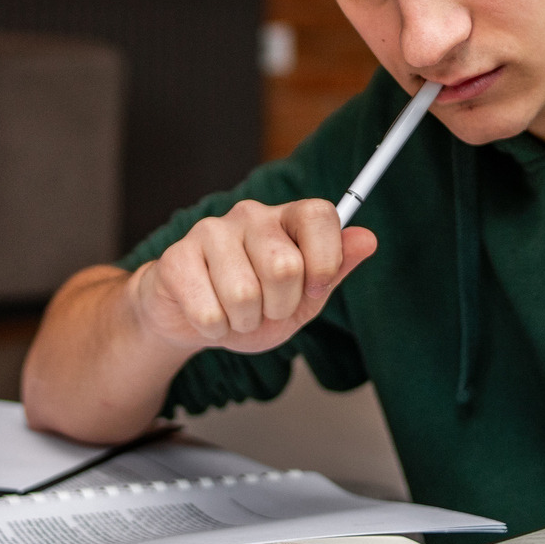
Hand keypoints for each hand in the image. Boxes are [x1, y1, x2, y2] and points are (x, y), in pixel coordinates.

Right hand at [131, 198, 374, 354]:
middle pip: (284, 266)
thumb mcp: (304, 298)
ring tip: (237, 313)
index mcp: (287, 219)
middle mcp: (250, 214)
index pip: (319, 214)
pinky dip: (215, 329)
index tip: (315, 289)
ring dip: (245, 321)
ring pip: (244, 294)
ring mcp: (210, 231)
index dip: (325, 259)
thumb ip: (334, 270)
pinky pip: (209, 312)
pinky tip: (210, 316)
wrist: (196, 321)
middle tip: (267, 307)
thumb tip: (367, 239)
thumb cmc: (255, 306)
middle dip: (280, 306)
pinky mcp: (176, 257)